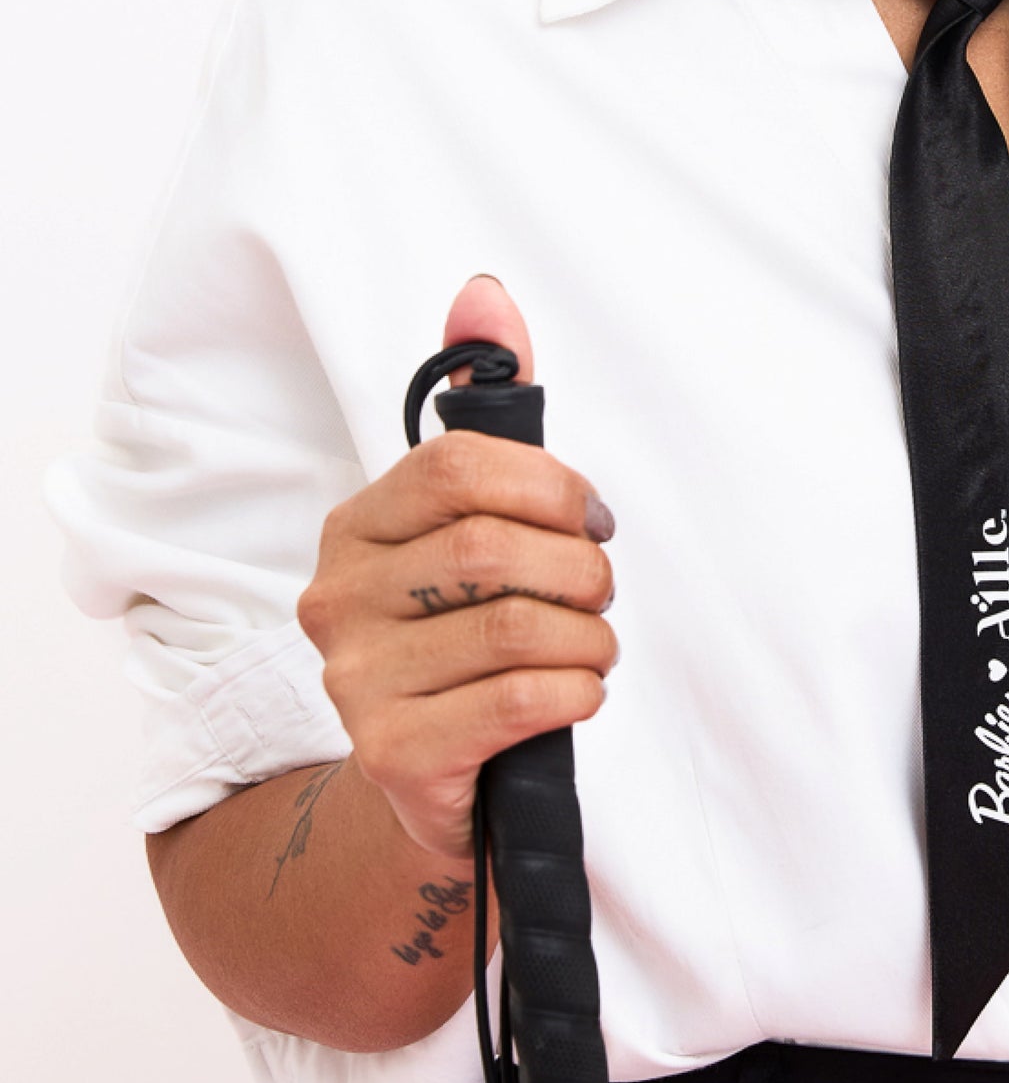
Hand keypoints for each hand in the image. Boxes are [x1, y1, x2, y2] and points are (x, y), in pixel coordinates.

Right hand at [296, 277, 617, 862]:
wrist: (440, 787)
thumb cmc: (467, 640)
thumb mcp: (478, 527)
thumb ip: (488, 410)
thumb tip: (483, 294)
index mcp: (356, 527)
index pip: (459, 467)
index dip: (550, 485)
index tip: (591, 517)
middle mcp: (335, 597)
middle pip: (492, 548)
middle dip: (579, 569)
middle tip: (599, 594)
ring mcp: (354, 679)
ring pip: (515, 627)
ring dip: (588, 638)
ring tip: (593, 649)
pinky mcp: (392, 753)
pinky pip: (516, 698)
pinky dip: (576, 691)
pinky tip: (577, 693)